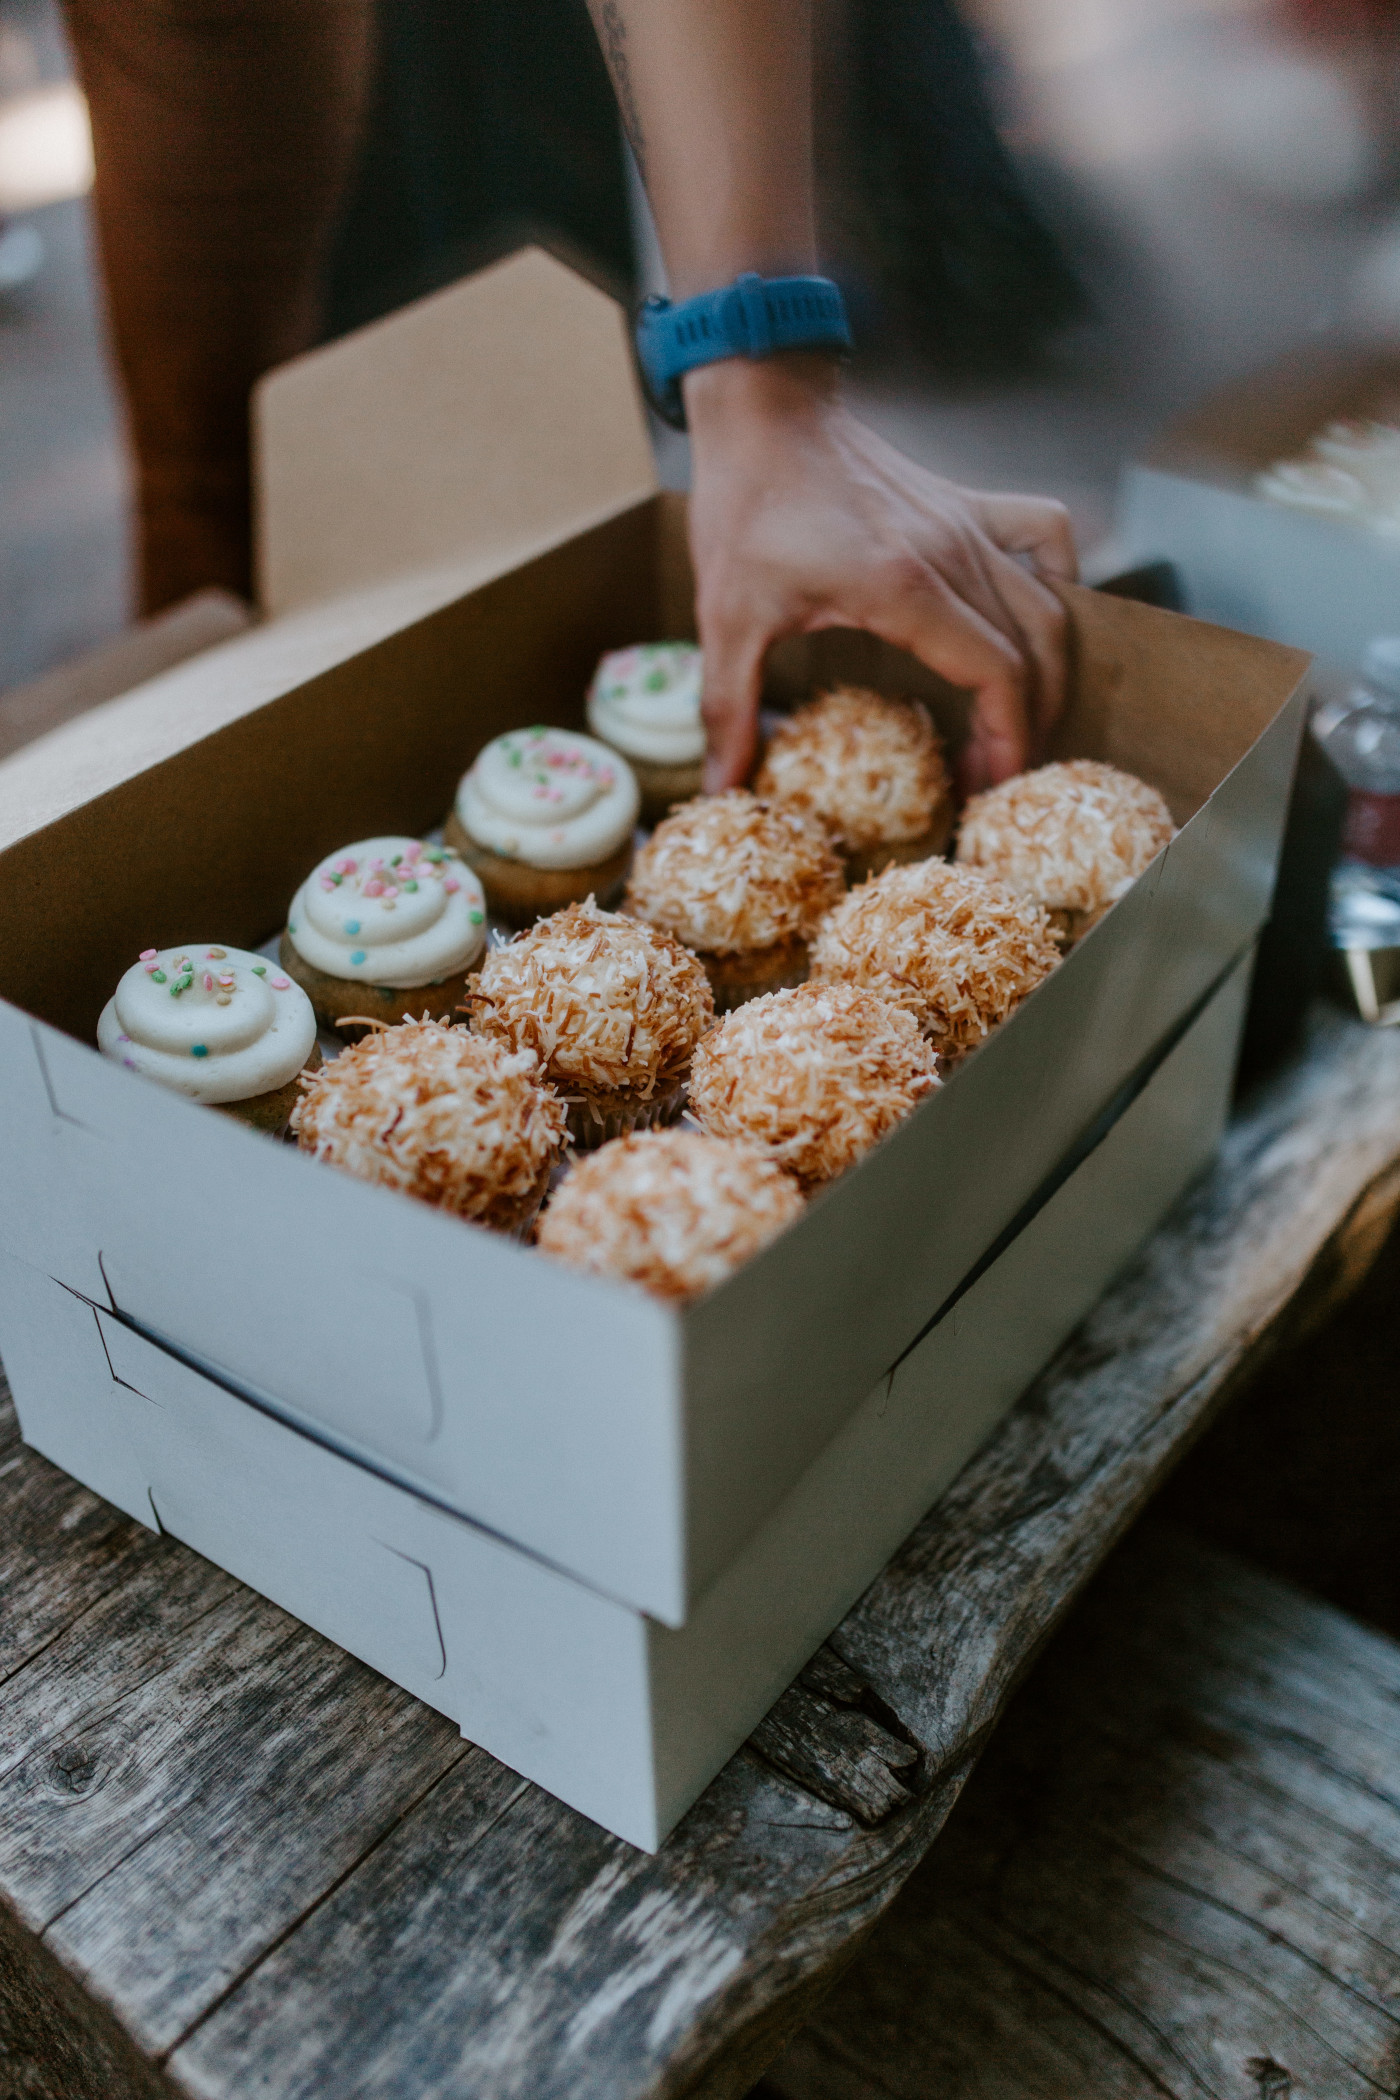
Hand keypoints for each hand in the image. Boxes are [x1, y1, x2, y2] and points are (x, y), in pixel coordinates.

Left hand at [684, 353, 1077, 793]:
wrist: (763, 409)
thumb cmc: (745, 505)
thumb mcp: (725, 617)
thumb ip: (728, 709)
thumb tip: (718, 787)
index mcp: (903, 586)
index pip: (996, 673)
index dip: (1008, 738)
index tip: (991, 786)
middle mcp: (953, 552)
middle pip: (1036, 649)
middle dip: (1032, 722)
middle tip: (998, 772)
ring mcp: (967, 523)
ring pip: (1048, 604)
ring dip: (1048, 671)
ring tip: (1020, 722)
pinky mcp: (966, 504)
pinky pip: (1045, 540)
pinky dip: (1057, 584)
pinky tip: (1032, 622)